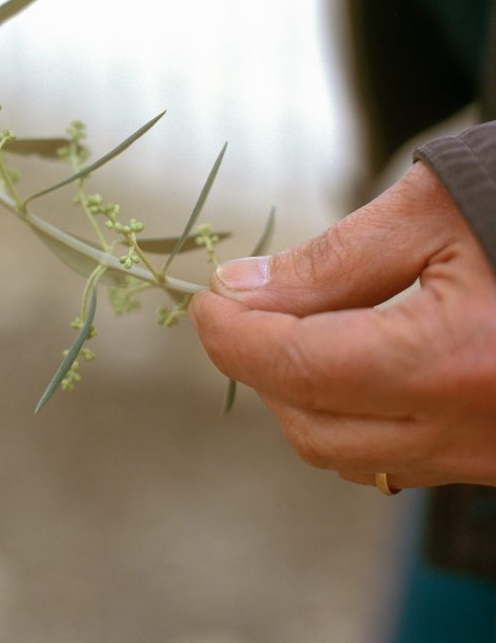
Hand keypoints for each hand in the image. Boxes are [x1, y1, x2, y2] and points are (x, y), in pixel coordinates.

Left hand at [189, 161, 495, 488]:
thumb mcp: (428, 212)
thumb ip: (330, 262)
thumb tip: (240, 290)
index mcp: (453, 361)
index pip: (301, 370)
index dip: (233, 338)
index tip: (201, 304)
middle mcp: (473, 429)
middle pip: (315, 426)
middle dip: (261, 369)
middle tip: (243, 308)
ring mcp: (490, 455)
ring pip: (352, 453)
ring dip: (302, 396)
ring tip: (296, 325)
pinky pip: (399, 455)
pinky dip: (354, 413)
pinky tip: (354, 355)